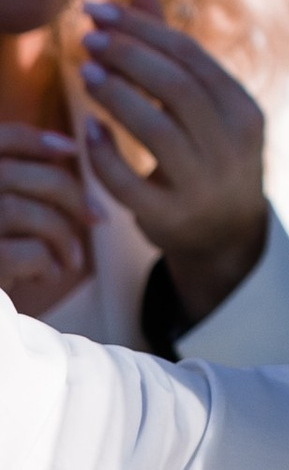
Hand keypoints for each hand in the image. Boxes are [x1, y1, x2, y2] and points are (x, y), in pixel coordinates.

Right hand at [0, 121, 94, 314]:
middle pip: (18, 174)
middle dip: (69, 192)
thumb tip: (70, 146)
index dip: (36, 138)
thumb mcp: (5, 212)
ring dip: (61, 234)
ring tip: (72, 259)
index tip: (71, 147)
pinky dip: (47, 262)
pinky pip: (26, 253)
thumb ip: (19, 181)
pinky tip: (48, 274)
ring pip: (25, 212)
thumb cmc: (3, 251)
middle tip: (99, 217)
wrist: (0, 330)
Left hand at [80, 0, 269, 324]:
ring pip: (157, 130)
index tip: (98, 10)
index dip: (142, 27)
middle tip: (87, 38)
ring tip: (84, 73)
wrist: (227, 236)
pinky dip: (106, 154)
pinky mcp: (171, 216)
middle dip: (128, 55)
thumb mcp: (203, 104)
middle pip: (176, 87)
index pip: (190, 55)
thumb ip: (170, 49)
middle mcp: (230, 143)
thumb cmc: (208, 153)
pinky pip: (130, 182)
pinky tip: (88, 130)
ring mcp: (203, 182)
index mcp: (242, 108)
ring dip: (116, 96)